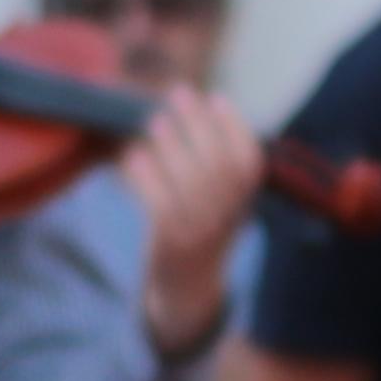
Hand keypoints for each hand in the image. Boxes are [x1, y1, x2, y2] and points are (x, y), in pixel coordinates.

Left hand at [121, 87, 263, 345]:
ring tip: (156, 121)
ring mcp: (199, 231)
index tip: (216, 97)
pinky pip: (158, 203)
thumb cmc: (200, 228)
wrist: (188, 287)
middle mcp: (227, 217)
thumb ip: (218, 163)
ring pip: (189, 182)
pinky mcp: (169, 242)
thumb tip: (201, 107)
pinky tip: (132, 156)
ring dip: (171, 146)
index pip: (248, 160)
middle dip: (198, 123)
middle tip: (179, 92)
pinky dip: (145, 176)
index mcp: (245, 202)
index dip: (234, 126)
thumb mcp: (222, 198)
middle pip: (217, 164)